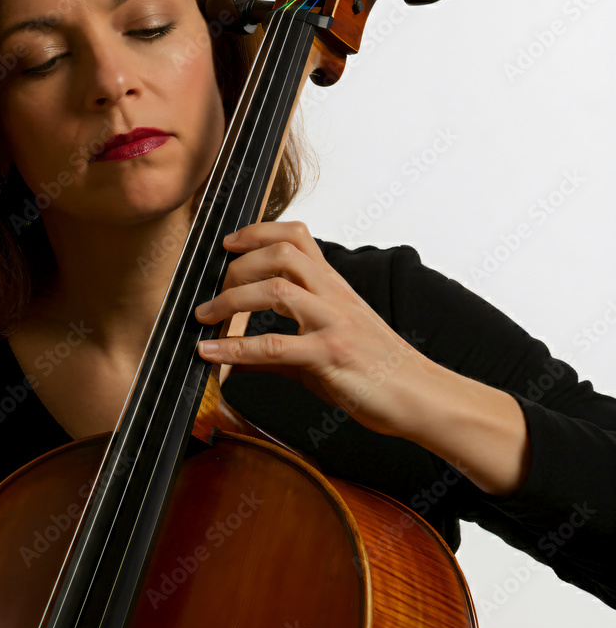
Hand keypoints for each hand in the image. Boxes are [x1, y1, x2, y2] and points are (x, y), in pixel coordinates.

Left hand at [193, 220, 427, 438]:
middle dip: (238, 265)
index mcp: (333, 286)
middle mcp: (332, 295)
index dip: (259, 231)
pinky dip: (235, 349)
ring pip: (276, 290)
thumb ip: (278, 348)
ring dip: (230, 300)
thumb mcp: (324, 346)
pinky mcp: (331, 355)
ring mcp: (333, 322)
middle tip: (212, 287)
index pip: (297, 236)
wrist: (422, 396)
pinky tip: (212, 354)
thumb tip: (233, 357)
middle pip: (281, 253)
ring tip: (204, 316)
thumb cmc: (377, 369)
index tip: (230, 242)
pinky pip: (274, 346)